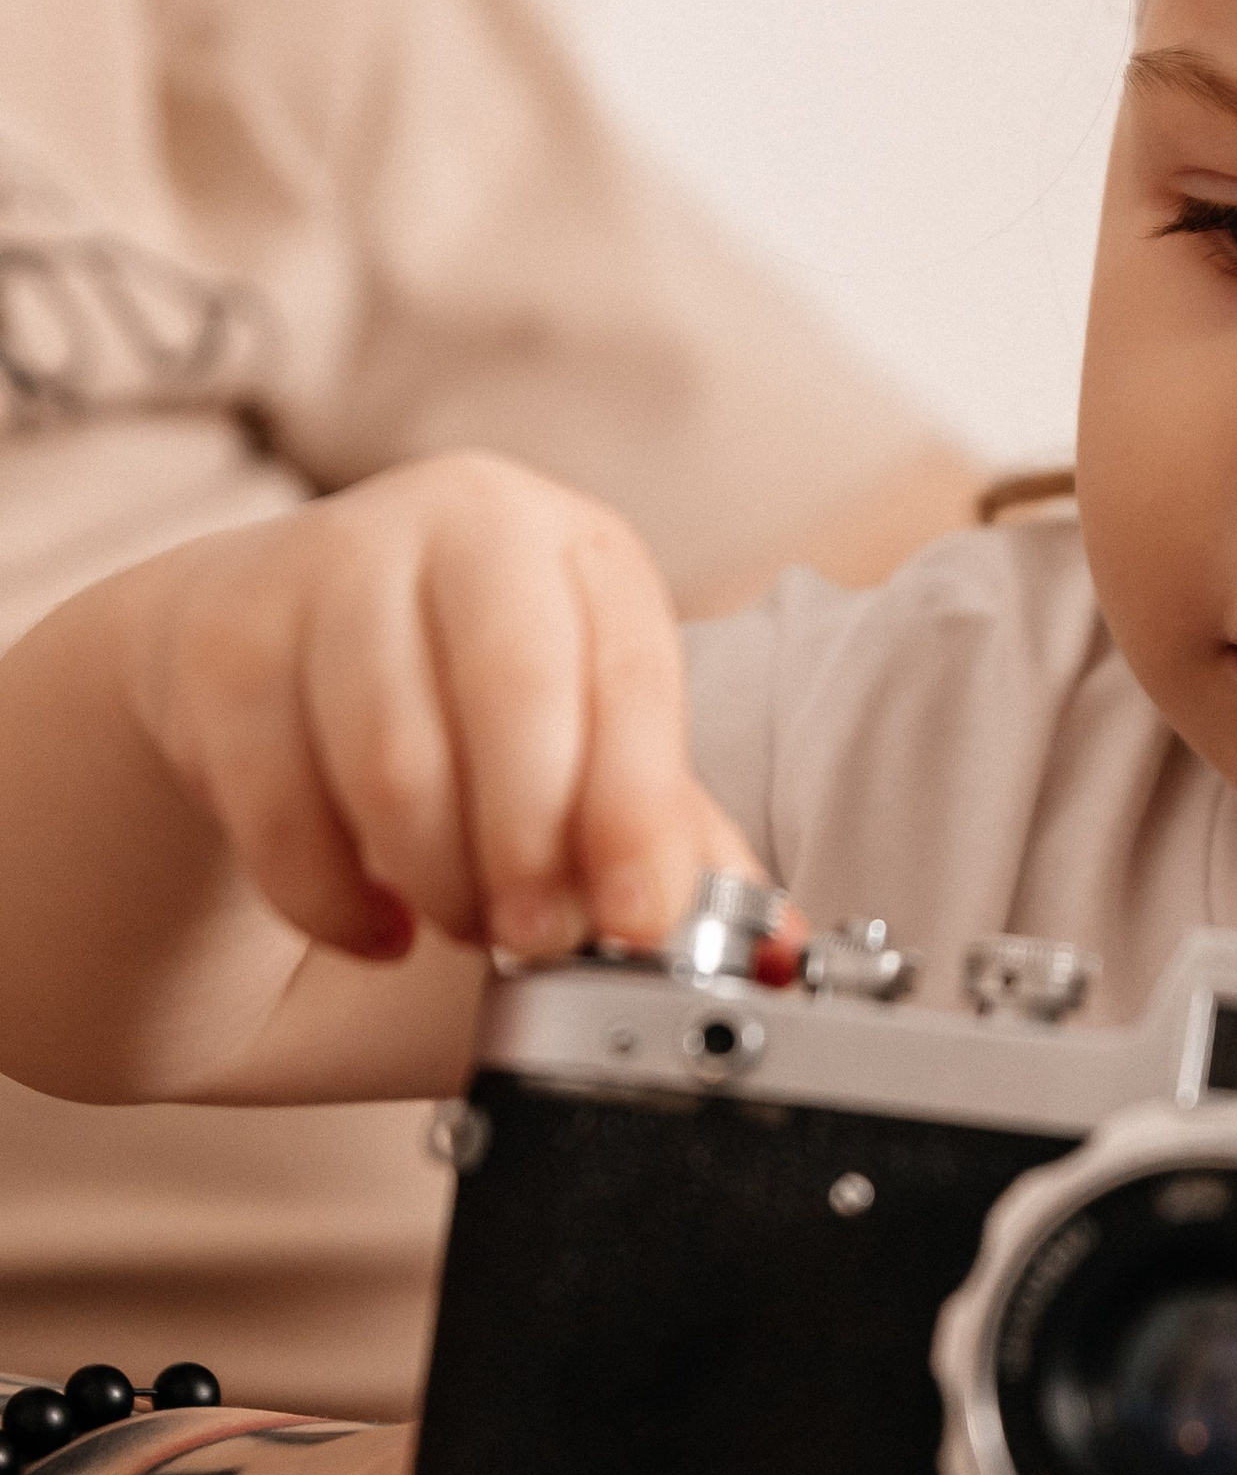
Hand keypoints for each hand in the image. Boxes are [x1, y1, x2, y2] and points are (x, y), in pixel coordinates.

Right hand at [126, 451, 738, 967]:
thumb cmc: (462, 693)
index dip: (635, 810)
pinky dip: (330, 898)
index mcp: (579, 549)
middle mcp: (463, 528)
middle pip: (512, 694)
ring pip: (391, 759)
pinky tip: (370, 923)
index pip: (627, 673)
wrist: (273, 637)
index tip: (636, 921)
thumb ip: (665, 836)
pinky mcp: (226, 643)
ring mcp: (331, 568)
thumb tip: (773, 946)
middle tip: (536, 939)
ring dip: (435, 880)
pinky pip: (279, 806)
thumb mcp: (581, 740)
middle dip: (533, 847)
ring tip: (460, 922)